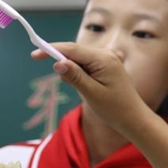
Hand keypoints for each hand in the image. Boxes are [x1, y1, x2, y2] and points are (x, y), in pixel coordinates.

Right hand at [32, 42, 151, 135]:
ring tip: (85, 91)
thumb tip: (57, 63)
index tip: (34, 54)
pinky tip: (87, 88)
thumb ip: (74, 76)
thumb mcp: (91, 93)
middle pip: (75, 52)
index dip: (52, 50)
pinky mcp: (106, 66)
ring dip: (73, 71)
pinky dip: (79, 74)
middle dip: (63, 63)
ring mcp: (107, 59)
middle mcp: (106, 54)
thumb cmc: (114, 108)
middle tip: (65, 83)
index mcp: (103, 59)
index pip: (72, 49)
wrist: (133, 118)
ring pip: (79, 59)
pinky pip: (86, 65)